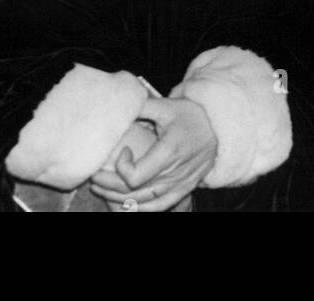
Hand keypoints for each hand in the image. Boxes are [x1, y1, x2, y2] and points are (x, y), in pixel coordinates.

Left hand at [89, 97, 217, 211]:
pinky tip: (123, 204)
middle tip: (94, 176)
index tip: (122, 151)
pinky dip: (139, 210)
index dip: (121, 167)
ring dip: (118, 199)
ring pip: (143, 203)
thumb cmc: (191, 115)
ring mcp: (179, 184)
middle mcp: (175, 172)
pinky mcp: (183, 190)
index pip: (136, 176)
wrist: (219, 128)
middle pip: (134, 192)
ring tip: (100, 189)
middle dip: (109, 185)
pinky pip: (158, 207)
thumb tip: (118, 104)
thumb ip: (143, 106)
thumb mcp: (168, 106)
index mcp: (169, 151)